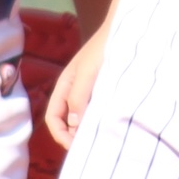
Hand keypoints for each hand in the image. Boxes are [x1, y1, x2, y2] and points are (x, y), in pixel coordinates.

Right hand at [45, 29, 109, 146]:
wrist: (125, 31)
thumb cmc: (104, 48)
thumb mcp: (88, 72)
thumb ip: (79, 97)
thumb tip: (74, 124)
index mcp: (64, 86)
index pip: (53, 118)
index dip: (61, 134)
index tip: (76, 146)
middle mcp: (74, 92)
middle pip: (67, 122)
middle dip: (75, 136)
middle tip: (92, 148)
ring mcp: (90, 92)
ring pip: (83, 118)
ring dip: (89, 130)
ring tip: (103, 139)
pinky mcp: (105, 92)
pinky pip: (98, 112)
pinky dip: (101, 122)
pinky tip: (113, 127)